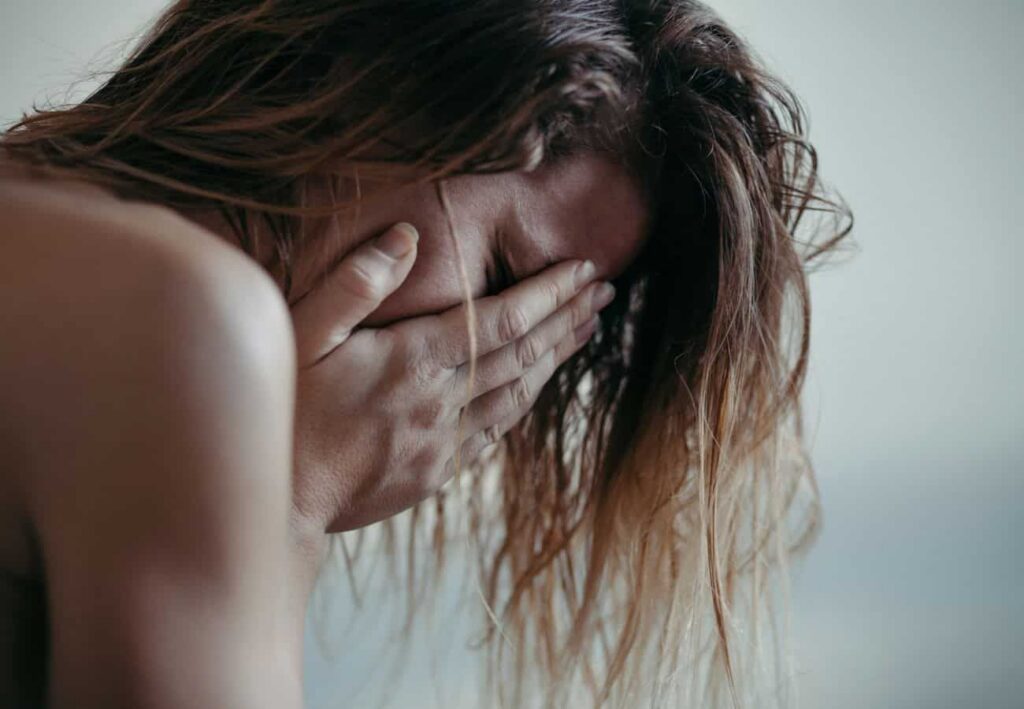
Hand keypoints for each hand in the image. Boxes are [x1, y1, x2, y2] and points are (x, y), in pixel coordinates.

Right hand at [288, 222, 614, 534]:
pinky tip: (536, 385)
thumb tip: (407, 236)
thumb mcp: (301, 334)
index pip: (502, 318)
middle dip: (568, 318)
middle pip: (524, 354)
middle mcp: (442, 400)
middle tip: (603, 291)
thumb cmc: (285, 410)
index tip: (583, 269)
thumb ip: (355, 283)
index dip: (549, 291)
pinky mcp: (439, 471)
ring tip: (587, 329)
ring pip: (519, 394)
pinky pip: (497, 432)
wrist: (282, 500)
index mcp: (414, 359)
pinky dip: (524, 401)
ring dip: (557, 358)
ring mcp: (445, 441)